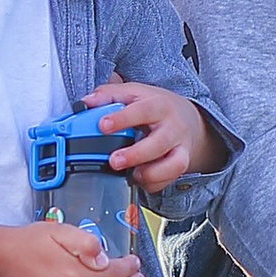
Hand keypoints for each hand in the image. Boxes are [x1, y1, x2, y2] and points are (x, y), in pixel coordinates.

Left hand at [84, 79, 222, 192]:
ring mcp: (179, 146)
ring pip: (173, 164)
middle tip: (114, 161)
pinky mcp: (181, 163)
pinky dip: (155, 183)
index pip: (142, 110)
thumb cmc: (156, 106)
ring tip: (132, 174)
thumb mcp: (134, 93)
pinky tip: (140, 179)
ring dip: (151, 173)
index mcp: (158, 105)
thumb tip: (85, 102)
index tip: (103, 126)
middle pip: (160, 142)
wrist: (190, 119)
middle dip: (136, 154)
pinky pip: (170, 178)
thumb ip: (109, 95)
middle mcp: (172, 127)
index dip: (122, 118)